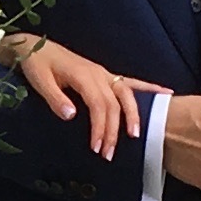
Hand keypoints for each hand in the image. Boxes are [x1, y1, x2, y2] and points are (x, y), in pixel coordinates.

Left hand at [13, 39, 154, 160]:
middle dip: (114, 130)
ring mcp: (104, 74)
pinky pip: (131, 82)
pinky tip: (166, 93)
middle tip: (109, 154)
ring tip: (135, 137)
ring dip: (132, 116)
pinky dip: (150, 87)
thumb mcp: (39, 81)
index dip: (100, 127)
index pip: (98, 105)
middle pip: (114, 104)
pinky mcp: (105, 75)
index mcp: (83, 76)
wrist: (34, 46)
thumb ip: (55, 98)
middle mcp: (98, 74)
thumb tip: (72, 116)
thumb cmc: (36, 64)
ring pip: (126, 94)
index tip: (97, 147)